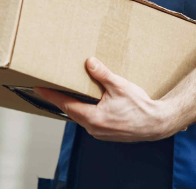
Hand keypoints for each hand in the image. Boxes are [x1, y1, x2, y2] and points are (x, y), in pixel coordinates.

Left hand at [34, 57, 177, 141]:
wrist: (157, 123)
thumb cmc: (140, 107)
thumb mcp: (120, 86)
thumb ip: (102, 74)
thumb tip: (89, 62)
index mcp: (93, 117)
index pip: (66, 104)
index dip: (51, 95)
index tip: (38, 88)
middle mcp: (93, 128)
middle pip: (71, 111)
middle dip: (60, 98)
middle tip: (48, 87)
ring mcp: (100, 132)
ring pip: (80, 116)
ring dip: (73, 104)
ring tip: (66, 91)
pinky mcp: (106, 132)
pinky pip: (89, 120)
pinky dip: (84, 110)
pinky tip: (86, 100)